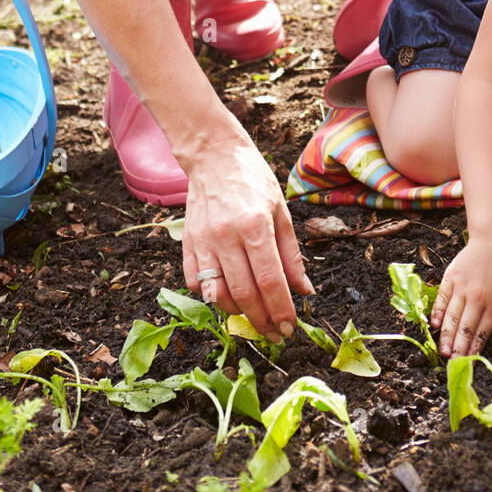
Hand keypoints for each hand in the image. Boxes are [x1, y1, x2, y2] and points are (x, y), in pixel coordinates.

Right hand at [182, 135, 312, 342]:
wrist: (215, 156)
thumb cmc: (254, 180)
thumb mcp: (281, 211)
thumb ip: (292, 254)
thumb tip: (304, 291)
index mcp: (255, 225)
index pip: (271, 280)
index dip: (282, 310)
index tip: (290, 327)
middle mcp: (226, 235)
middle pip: (244, 293)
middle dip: (262, 321)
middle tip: (275, 335)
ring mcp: (203, 240)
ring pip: (217, 294)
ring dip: (237, 314)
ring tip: (254, 318)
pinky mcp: (187, 243)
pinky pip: (195, 283)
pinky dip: (211, 297)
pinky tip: (227, 297)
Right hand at [430, 239, 491, 357]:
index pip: (483, 331)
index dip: (475, 348)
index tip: (469, 362)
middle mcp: (478, 297)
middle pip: (466, 327)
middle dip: (459, 347)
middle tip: (453, 363)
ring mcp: (463, 287)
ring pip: (453, 316)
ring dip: (447, 335)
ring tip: (443, 351)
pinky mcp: (452, 277)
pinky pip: (442, 298)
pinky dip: (438, 312)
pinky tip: (435, 325)